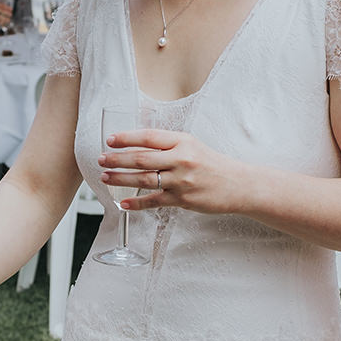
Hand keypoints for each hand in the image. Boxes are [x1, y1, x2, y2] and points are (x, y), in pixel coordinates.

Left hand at [98, 128, 247, 214]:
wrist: (238, 185)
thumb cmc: (213, 164)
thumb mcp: (192, 146)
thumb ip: (168, 144)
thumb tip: (138, 144)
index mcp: (183, 142)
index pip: (149, 137)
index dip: (127, 138)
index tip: (110, 140)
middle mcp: (181, 159)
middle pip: (142, 159)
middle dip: (117, 159)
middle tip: (101, 159)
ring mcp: (182, 180)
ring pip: (144, 180)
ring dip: (121, 179)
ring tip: (106, 178)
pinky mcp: (183, 199)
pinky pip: (154, 201)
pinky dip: (137, 203)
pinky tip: (123, 203)